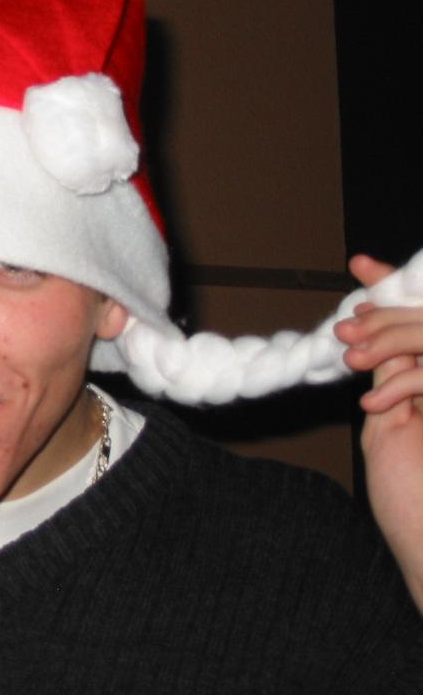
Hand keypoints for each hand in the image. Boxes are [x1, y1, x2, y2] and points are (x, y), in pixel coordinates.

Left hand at [335, 254, 422, 610]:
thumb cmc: (410, 500)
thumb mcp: (390, 427)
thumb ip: (390, 381)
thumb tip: (366, 343)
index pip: (419, 319)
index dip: (390, 287)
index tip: (360, 263)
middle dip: (386, 314)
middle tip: (348, 326)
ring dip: (392, 338)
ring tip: (353, 358)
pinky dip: (409, 379)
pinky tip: (380, 402)